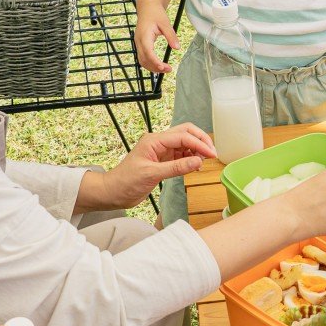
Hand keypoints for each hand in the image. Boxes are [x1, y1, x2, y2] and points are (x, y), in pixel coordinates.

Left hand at [101, 123, 217, 208]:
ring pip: (185, 143)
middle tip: (212, 153)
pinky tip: (195, 165)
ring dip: (196, 149)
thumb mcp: (152, 174)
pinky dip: (191, 158)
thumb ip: (176, 167)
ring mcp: (161, 151)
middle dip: (200, 141)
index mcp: (154, 140)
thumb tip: (198, 162)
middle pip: (185, 133)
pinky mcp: (163, 160)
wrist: (112, 192)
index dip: (199, 144)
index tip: (211, 154)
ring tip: (205, 161)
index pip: (183, 136)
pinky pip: (181, 155)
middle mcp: (159, 142)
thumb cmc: (125, 182)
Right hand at [134, 3, 179, 73]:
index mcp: (144, 35)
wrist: (148, 9)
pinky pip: (143, 58)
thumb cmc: (156, 14)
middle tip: (169, 69)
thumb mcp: (166, 23)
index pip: (148, 52)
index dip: (154, 61)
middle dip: (155, 67)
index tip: (163, 67)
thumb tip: (177, 48)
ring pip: (142, 60)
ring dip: (153, 67)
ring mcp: (138, 44)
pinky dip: (150, 64)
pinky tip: (160, 66)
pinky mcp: (140, 45)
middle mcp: (138, 41)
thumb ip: (171, 36)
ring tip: (166, 69)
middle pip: (144, 59)